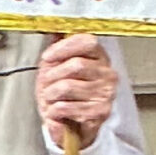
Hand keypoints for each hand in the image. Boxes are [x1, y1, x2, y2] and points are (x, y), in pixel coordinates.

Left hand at [37, 34, 117, 150]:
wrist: (72, 126)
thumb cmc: (65, 96)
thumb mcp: (58, 67)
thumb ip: (58, 47)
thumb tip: (53, 28)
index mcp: (100, 58)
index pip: (88, 42)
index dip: (64, 48)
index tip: (49, 57)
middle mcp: (108, 75)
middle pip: (76, 65)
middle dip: (53, 76)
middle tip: (48, 84)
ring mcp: (106, 94)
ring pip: (67, 86)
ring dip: (51, 95)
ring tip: (52, 98)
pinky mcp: (100, 112)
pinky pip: (66, 106)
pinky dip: (54, 110)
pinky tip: (58, 111)